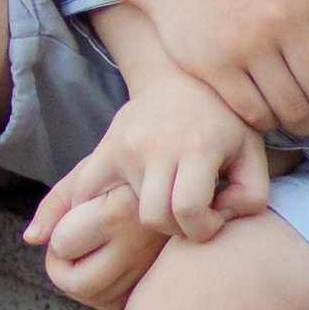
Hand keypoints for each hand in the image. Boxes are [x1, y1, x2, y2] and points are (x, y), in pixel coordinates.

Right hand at [26, 80, 271, 307]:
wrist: (178, 78)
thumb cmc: (224, 122)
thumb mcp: (252, 153)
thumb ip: (251, 197)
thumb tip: (218, 221)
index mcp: (196, 146)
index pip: (189, 212)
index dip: (205, 229)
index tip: (213, 218)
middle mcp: (155, 146)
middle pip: (155, 218)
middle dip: (176, 228)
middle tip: (189, 215)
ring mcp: (123, 147)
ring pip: (125, 213)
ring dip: (147, 219)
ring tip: (165, 205)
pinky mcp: (103, 150)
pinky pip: (81, 192)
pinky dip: (74, 213)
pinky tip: (56, 231)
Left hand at [31, 173, 158, 309]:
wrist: (178, 178)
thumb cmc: (126, 170)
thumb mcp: (88, 172)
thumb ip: (55, 204)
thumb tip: (30, 239)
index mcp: (119, 212)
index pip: (62, 244)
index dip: (58, 231)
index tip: (72, 214)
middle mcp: (138, 246)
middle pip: (78, 285)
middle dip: (59, 267)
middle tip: (64, 244)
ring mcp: (150, 267)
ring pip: (96, 299)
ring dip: (78, 280)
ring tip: (83, 250)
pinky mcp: (155, 278)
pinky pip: (117, 303)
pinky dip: (99, 291)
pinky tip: (99, 264)